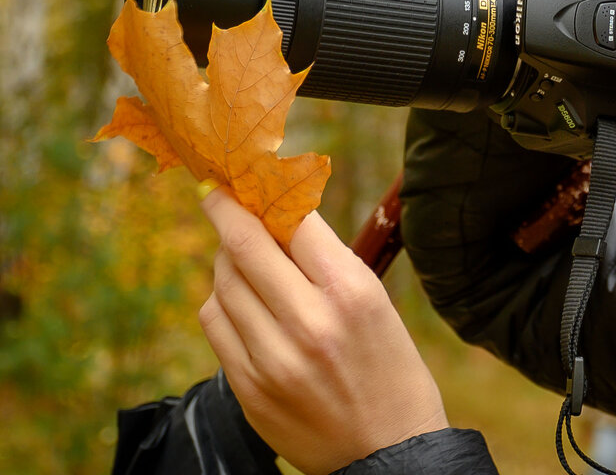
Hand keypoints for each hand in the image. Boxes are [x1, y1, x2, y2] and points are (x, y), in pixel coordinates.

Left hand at [198, 189, 447, 474]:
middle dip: (224, 210)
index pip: (292, 222)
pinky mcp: (249, 389)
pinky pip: (216, 325)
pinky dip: (222, 302)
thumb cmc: (389, 369)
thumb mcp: (374, 303)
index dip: (262, 193)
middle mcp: (309, 322)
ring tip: (243, 261)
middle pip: (244, 246)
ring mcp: (272, 359)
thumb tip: (276, 215)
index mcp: (351, 292)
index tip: (245, 179)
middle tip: (216, 195)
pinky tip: (241, 304)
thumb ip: (325, 262)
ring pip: (223, 283)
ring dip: (226, 261)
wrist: (388, 452)